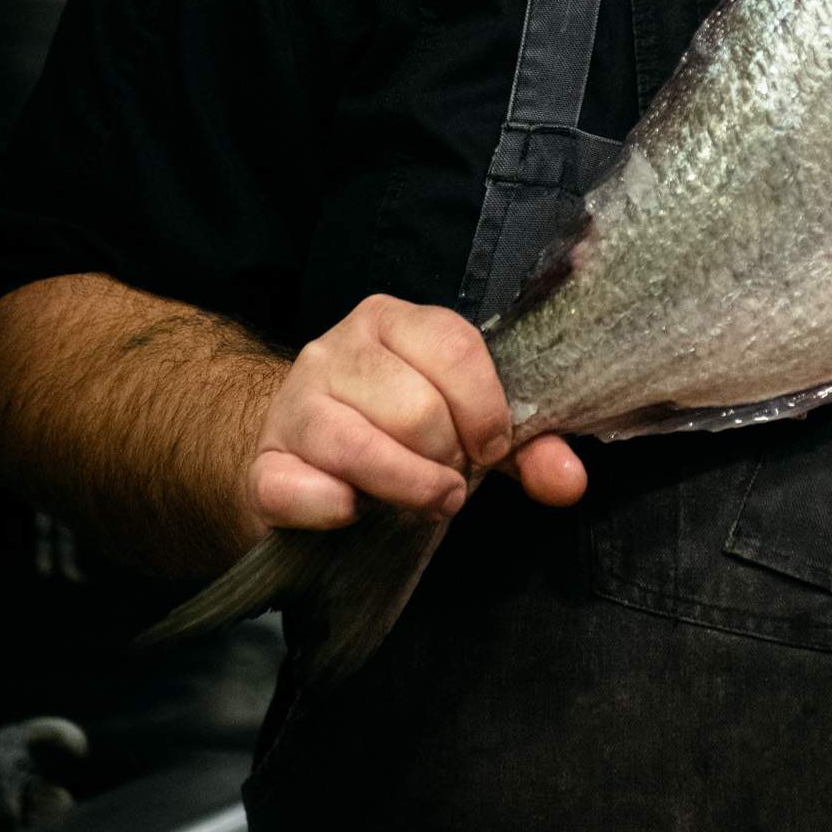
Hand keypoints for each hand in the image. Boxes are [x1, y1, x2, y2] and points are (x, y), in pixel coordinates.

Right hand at [247, 293, 586, 532]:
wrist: (299, 457)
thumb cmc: (396, 433)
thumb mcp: (467, 427)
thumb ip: (525, 449)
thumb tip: (568, 481)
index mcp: (391, 320)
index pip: (456, 348)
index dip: (486, 412)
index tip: (491, 451)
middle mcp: (335, 349)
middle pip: (417, 409)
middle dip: (447, 459)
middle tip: (449, 478)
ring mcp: (293, 404)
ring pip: (361, 448)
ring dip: (407, 490)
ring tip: (424, 500)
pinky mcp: (263, 464)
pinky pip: (302, 490)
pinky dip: (338, 511)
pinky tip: (354, 511)